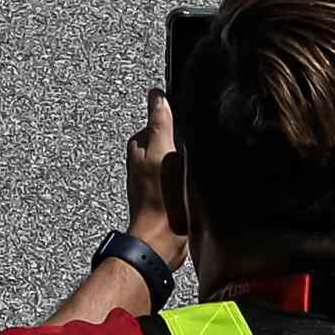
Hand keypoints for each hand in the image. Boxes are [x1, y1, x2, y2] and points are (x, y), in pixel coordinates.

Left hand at [124, 88, 187, 258]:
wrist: (163, 240)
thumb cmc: (160, 198)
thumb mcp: (161, 152)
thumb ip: (159, 124)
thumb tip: (157, 95)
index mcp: (139, 146)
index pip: (159, 119)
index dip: (176, 119)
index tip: (188, 125)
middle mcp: (144, 161)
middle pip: (169, 138)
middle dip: (183, 140)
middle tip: (193, 151)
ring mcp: (155, 178)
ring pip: (176, 157)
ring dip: (187, 160)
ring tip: (194, 169)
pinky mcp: (167, 194)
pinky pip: (180, 176)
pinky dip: (188, 176)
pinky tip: (195, 182)